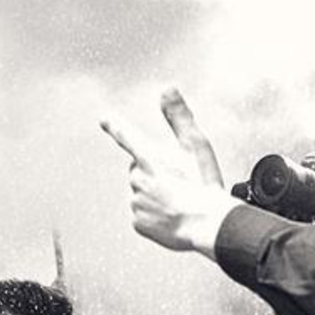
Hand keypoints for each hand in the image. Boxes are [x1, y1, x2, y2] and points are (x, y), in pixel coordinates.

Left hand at [101, 88, 230, 253]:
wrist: (209, 225)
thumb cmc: (204, 184)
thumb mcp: (195, 145)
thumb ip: (178, 117)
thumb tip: (167, 89)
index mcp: (149, 157)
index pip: (127, 136)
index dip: (116, 126)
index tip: (105, 119)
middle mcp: (138, 179)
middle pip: (139, 169)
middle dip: (154, 171)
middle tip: (179, 181)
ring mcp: (136, 202)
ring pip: (142, 192)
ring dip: (156, 193)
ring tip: (179, 200)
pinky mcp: (138, 223)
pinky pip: (143, 215)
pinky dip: (155, 214)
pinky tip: (172, 215)